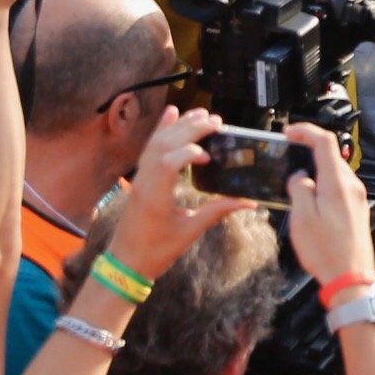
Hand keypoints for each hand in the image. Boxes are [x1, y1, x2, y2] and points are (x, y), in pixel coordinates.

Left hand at [104, 106, 253, 279]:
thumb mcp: (190, 232)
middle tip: (216, 120)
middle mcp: (145, 181)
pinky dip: (161, 129)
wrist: (125, 261)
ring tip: (201, 113)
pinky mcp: (140, 177)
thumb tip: (248, 202)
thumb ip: (217, 211)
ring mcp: (139, 177)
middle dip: (190, 128)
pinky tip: (172, 113)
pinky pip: (149, 147)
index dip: (190, 152)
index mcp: (155, 196)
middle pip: (164, 144)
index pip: (169, 162)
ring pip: (156, 142)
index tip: (210, 156)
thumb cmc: (156, 251)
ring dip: (179, 125)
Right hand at [284, 120, 374, 294]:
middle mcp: (352, 187)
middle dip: (308, 151)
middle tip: (288, 155)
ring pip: (334, 172)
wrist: (351, 278)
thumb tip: (300, 177)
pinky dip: (323, 184)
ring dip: (315, 170)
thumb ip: (299, 189)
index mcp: (338, 184)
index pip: (325, 142)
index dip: (306, 131)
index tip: (289, 133)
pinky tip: (310, 199)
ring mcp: (357, 198)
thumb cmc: (327, 252)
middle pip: (331, 155)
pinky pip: (339, 187)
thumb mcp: (302, 218)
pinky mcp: (357, 209)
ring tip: (295, 180)